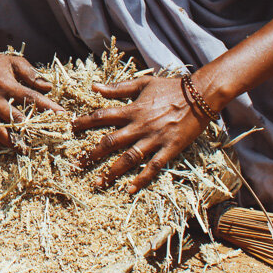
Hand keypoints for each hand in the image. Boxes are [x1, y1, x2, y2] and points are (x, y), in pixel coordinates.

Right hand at [0, 49, 64, 149]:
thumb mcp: (13, 61)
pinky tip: (2, 146)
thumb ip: (31, 73)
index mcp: (6, 85)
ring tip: (25, 148)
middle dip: (32, 130)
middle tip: (45, 138)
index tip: (61, 115)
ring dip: (13, 142)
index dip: (47, 107)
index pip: (31, 98)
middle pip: (16, 120)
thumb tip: (48, 86)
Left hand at [72, 75, 210, 192]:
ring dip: (112, 171)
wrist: (201, 95)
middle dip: (93, 153)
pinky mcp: (170, 149)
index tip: (72, 128)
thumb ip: (118, 87)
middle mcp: (140, 126)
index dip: (85, 122)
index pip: (102, 116)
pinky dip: (141, 179)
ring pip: (129, 158)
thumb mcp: (143, 83)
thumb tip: (95, 86)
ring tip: (98, 181)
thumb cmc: (171, 87)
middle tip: (78, 164)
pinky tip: (129, 189)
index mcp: (133, 109)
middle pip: (111, 142)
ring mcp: (155, 139)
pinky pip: (153, 167)